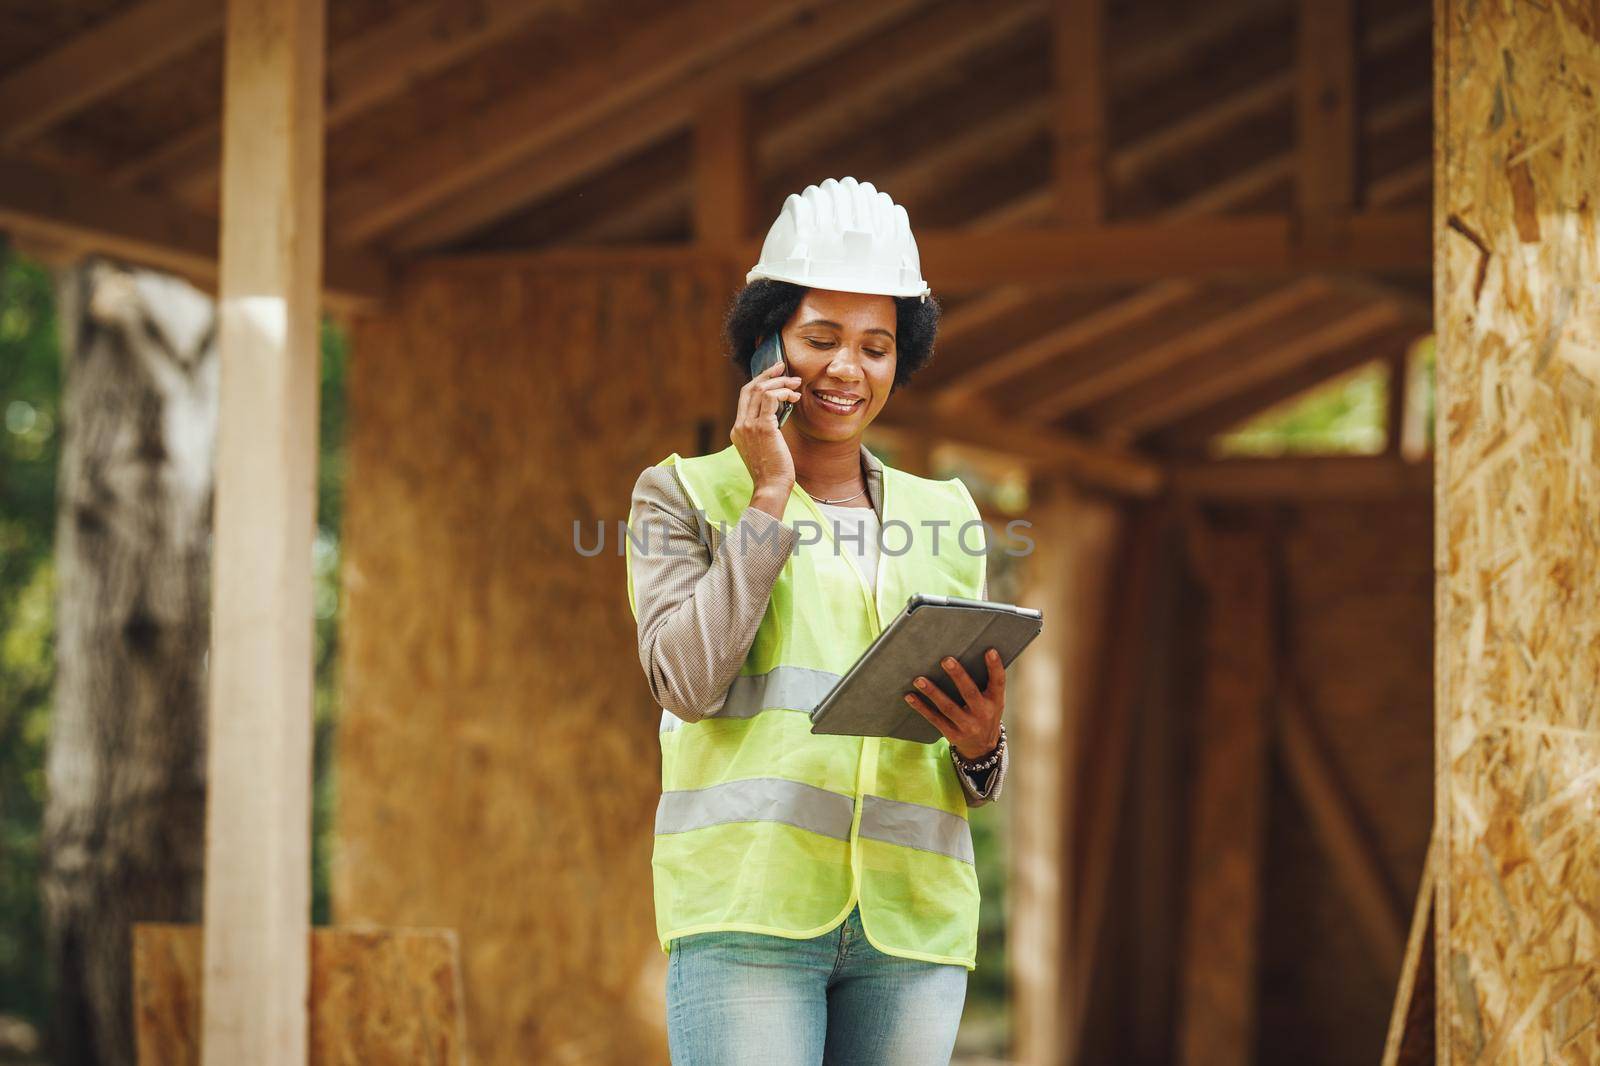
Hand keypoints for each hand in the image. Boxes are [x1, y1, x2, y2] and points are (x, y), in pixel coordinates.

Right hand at [732, 357, 800, 502]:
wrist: (771, 487)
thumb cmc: (773, 472)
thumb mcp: (764, 448)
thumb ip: (766, 430)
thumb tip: (779, 414)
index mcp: (738, 430)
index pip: (745, 397)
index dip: (760, 382)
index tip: (775, 375)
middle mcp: (740, 425)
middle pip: (749, 388)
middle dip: (768, 374)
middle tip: (784, 368)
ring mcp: (748, 426)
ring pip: (760, 390)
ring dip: (781, 383)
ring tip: (797, 385)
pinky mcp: (762, 428)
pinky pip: (771, 398)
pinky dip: (783, 392)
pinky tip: (794, 398)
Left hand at [904, 649, 1005, 761]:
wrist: (983, 747)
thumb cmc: (985, 714)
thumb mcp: (993, 701)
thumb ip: (986, 682)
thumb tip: (970, 653)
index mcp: (995, 701)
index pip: (998, 682)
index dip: (995, 667)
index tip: (989, 651)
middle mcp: (983, 714)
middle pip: (970, 693)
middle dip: (958, 676)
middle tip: (946, 660)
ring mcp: (967, 726)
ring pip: (948, 707)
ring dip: (933, 692)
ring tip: (919, 680)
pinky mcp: (952, 734)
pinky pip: (935, 719)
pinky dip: (921, 707)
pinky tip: (910, 697)